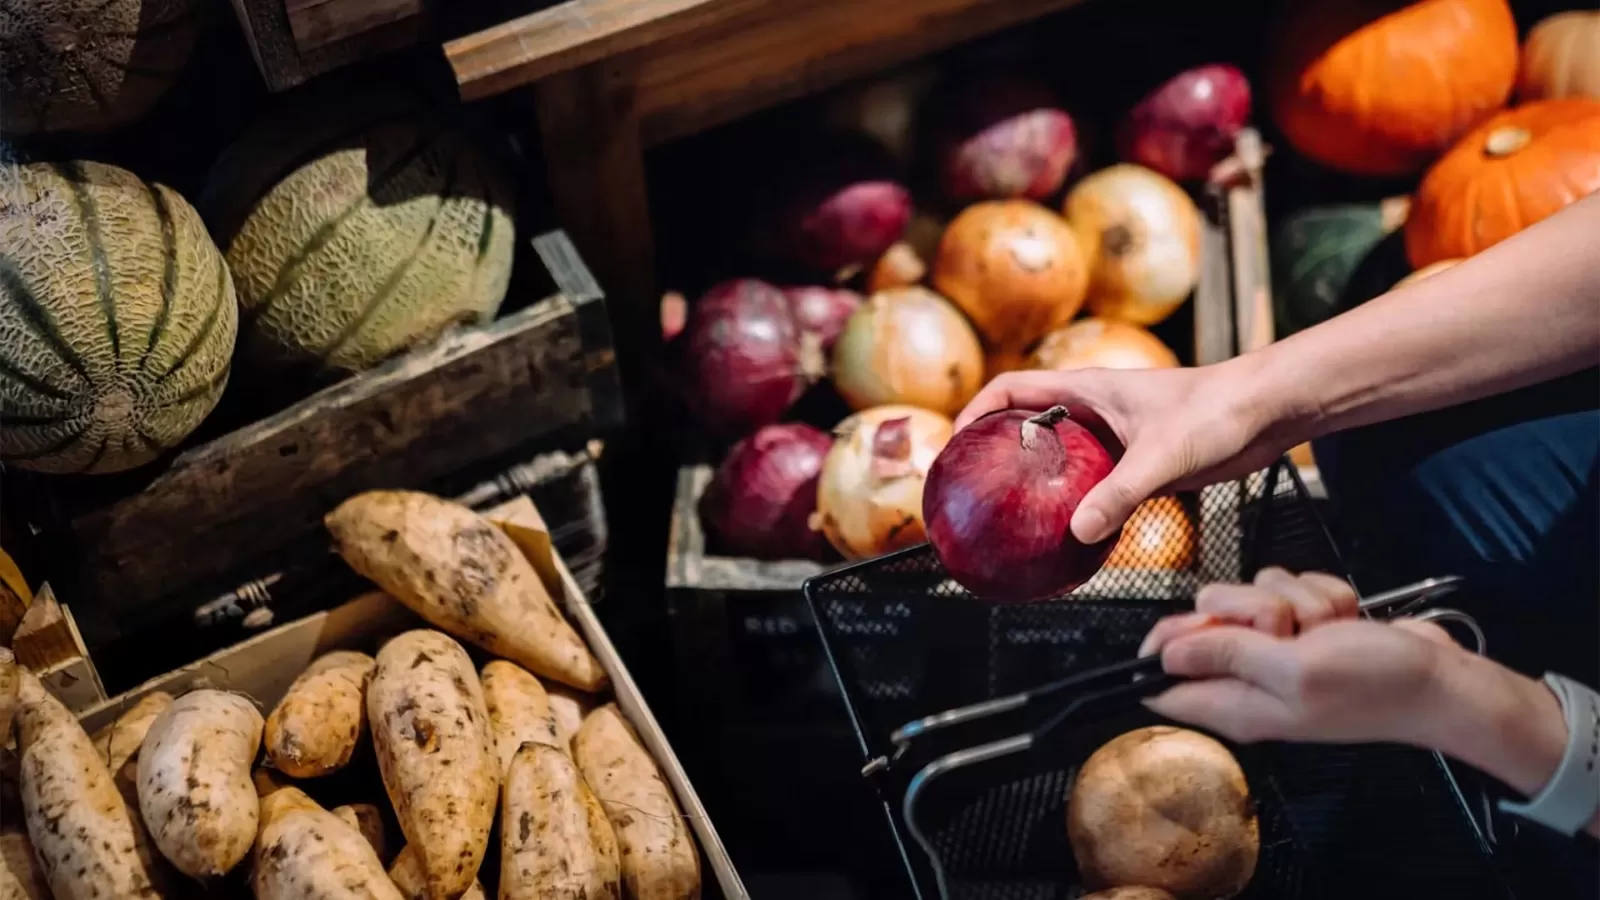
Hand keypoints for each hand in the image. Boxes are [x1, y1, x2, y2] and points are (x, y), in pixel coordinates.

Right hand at [954, 363, 1295, 543]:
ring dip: (1034, 480)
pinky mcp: (1136, 461)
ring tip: (1012, 517)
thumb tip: (1080, 531)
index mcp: (1086, 390)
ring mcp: (1113, 436)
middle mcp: (1092, 411)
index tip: (955, 446)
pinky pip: (1090, 482)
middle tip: (975, 490)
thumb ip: (1119, 493)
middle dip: (995, 452)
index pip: (1010, 389)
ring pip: (1057, 457)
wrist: (1268, 411)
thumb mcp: (1162, 454)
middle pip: (1026, 425)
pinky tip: (1070, 534)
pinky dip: (1073, 503)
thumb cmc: (1218, 411)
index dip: (975, 413)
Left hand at [1139, 569, 1458, 743]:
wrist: (1442, 679)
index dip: (1165, 646)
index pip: (1163, 681)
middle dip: (1246, 607)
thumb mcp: (1294, 671)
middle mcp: (1249, 678)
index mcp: (1235, 705)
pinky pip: (1288, 587)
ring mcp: (1277, 650)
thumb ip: (1227, 657)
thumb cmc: (1376, 684)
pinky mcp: (1306, 626)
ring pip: (1251, 594)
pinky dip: (1319, 594)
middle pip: (1204, 619)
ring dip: (1293, 600)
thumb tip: (1164, 657)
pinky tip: (1344, 618)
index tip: (1198, 625)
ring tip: (1326, 630)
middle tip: (1286, 631)